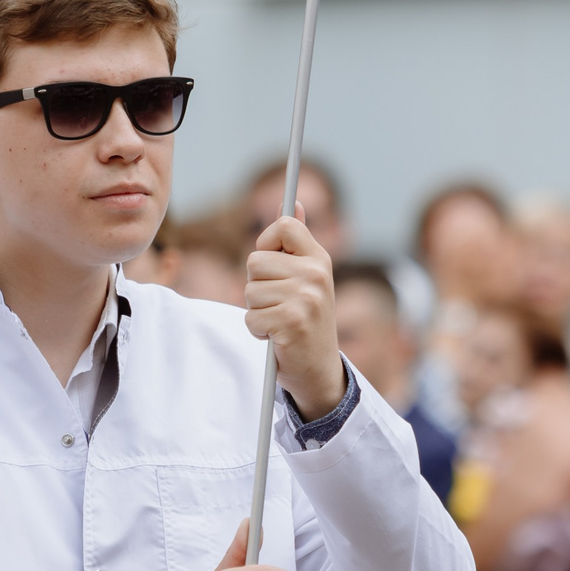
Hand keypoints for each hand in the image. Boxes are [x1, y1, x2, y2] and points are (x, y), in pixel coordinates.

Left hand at [245, 216, 343, 420]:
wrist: (319, 369)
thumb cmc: (306, 320)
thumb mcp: (307, 277)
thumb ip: (297, 241)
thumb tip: (295, 201)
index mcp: (319, 259)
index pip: (284, 225)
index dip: (267, 244)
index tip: (274, 267)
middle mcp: (316, 275)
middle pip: (255, 261)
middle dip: (257, 286)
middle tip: (279, 304)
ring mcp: (305, 299)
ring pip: (250, 291)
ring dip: (257, 311)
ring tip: (279, 321)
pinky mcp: (291, 323)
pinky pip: (251, 317)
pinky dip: (257, 331)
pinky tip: (277, 337)